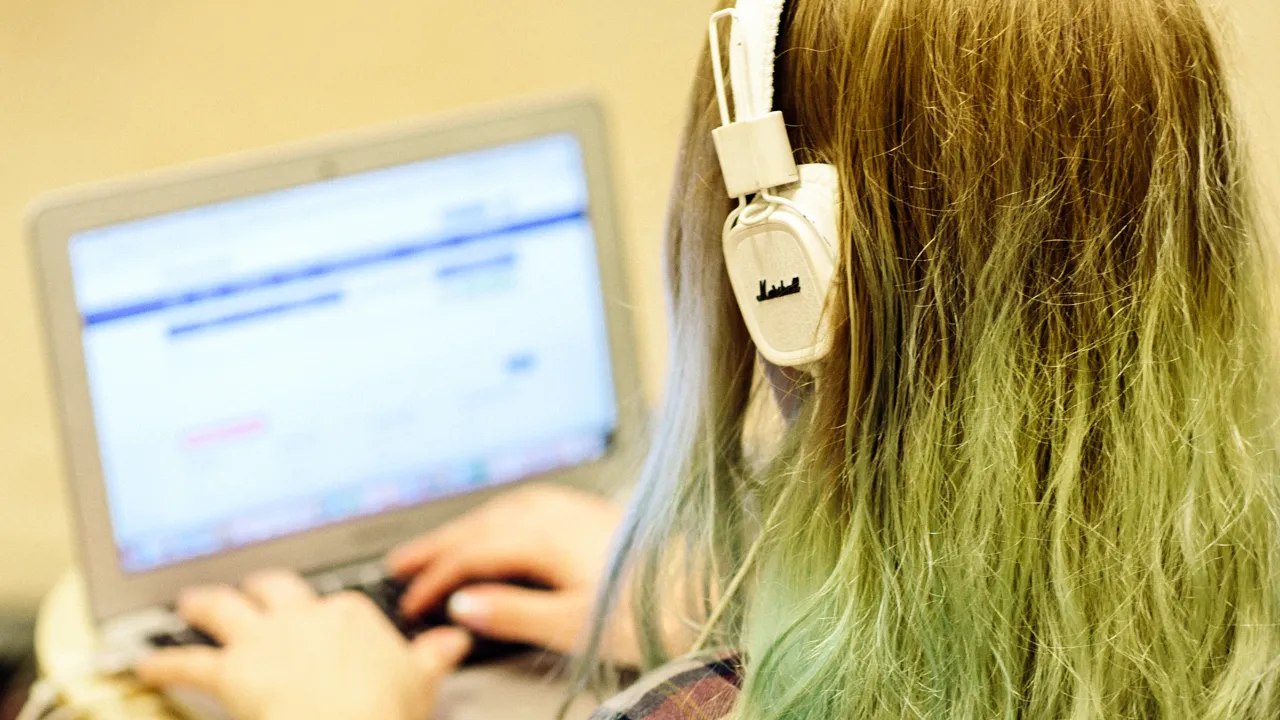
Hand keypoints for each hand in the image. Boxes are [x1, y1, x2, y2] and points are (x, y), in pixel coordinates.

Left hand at [136, 570, 470, 719]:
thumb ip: (433, 655)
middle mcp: (302, 616)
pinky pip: (187, 662)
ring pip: (222, 609)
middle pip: (272, 589)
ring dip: (201, 606)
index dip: (323, 614)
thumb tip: (454, 639)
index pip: (333, 604)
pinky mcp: (231, 671)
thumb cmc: (384, 711)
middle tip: (246, 590)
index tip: (321, 622)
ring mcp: (264, 640)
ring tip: (187, 605)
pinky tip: (144, 664)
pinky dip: (162, 664)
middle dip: (256, 588)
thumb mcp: (420, 680)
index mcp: (348, 614)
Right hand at [385, 484, 639, 663]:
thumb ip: (513, 612)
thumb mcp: (573, 623)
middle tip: (401, 563)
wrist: (708, 585)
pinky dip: (499, 516)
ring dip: (467, 526)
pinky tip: (502, 525)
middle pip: (481, 524)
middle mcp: (555, 512)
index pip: (471, 553)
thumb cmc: (648, 608)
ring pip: (503, 510)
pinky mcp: (592, 512)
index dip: (434, 578)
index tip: (409, 602)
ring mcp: (575, 508)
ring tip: (441, 545)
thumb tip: (461, 605)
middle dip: (438, 544)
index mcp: (543, 536)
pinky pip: (528, 504)